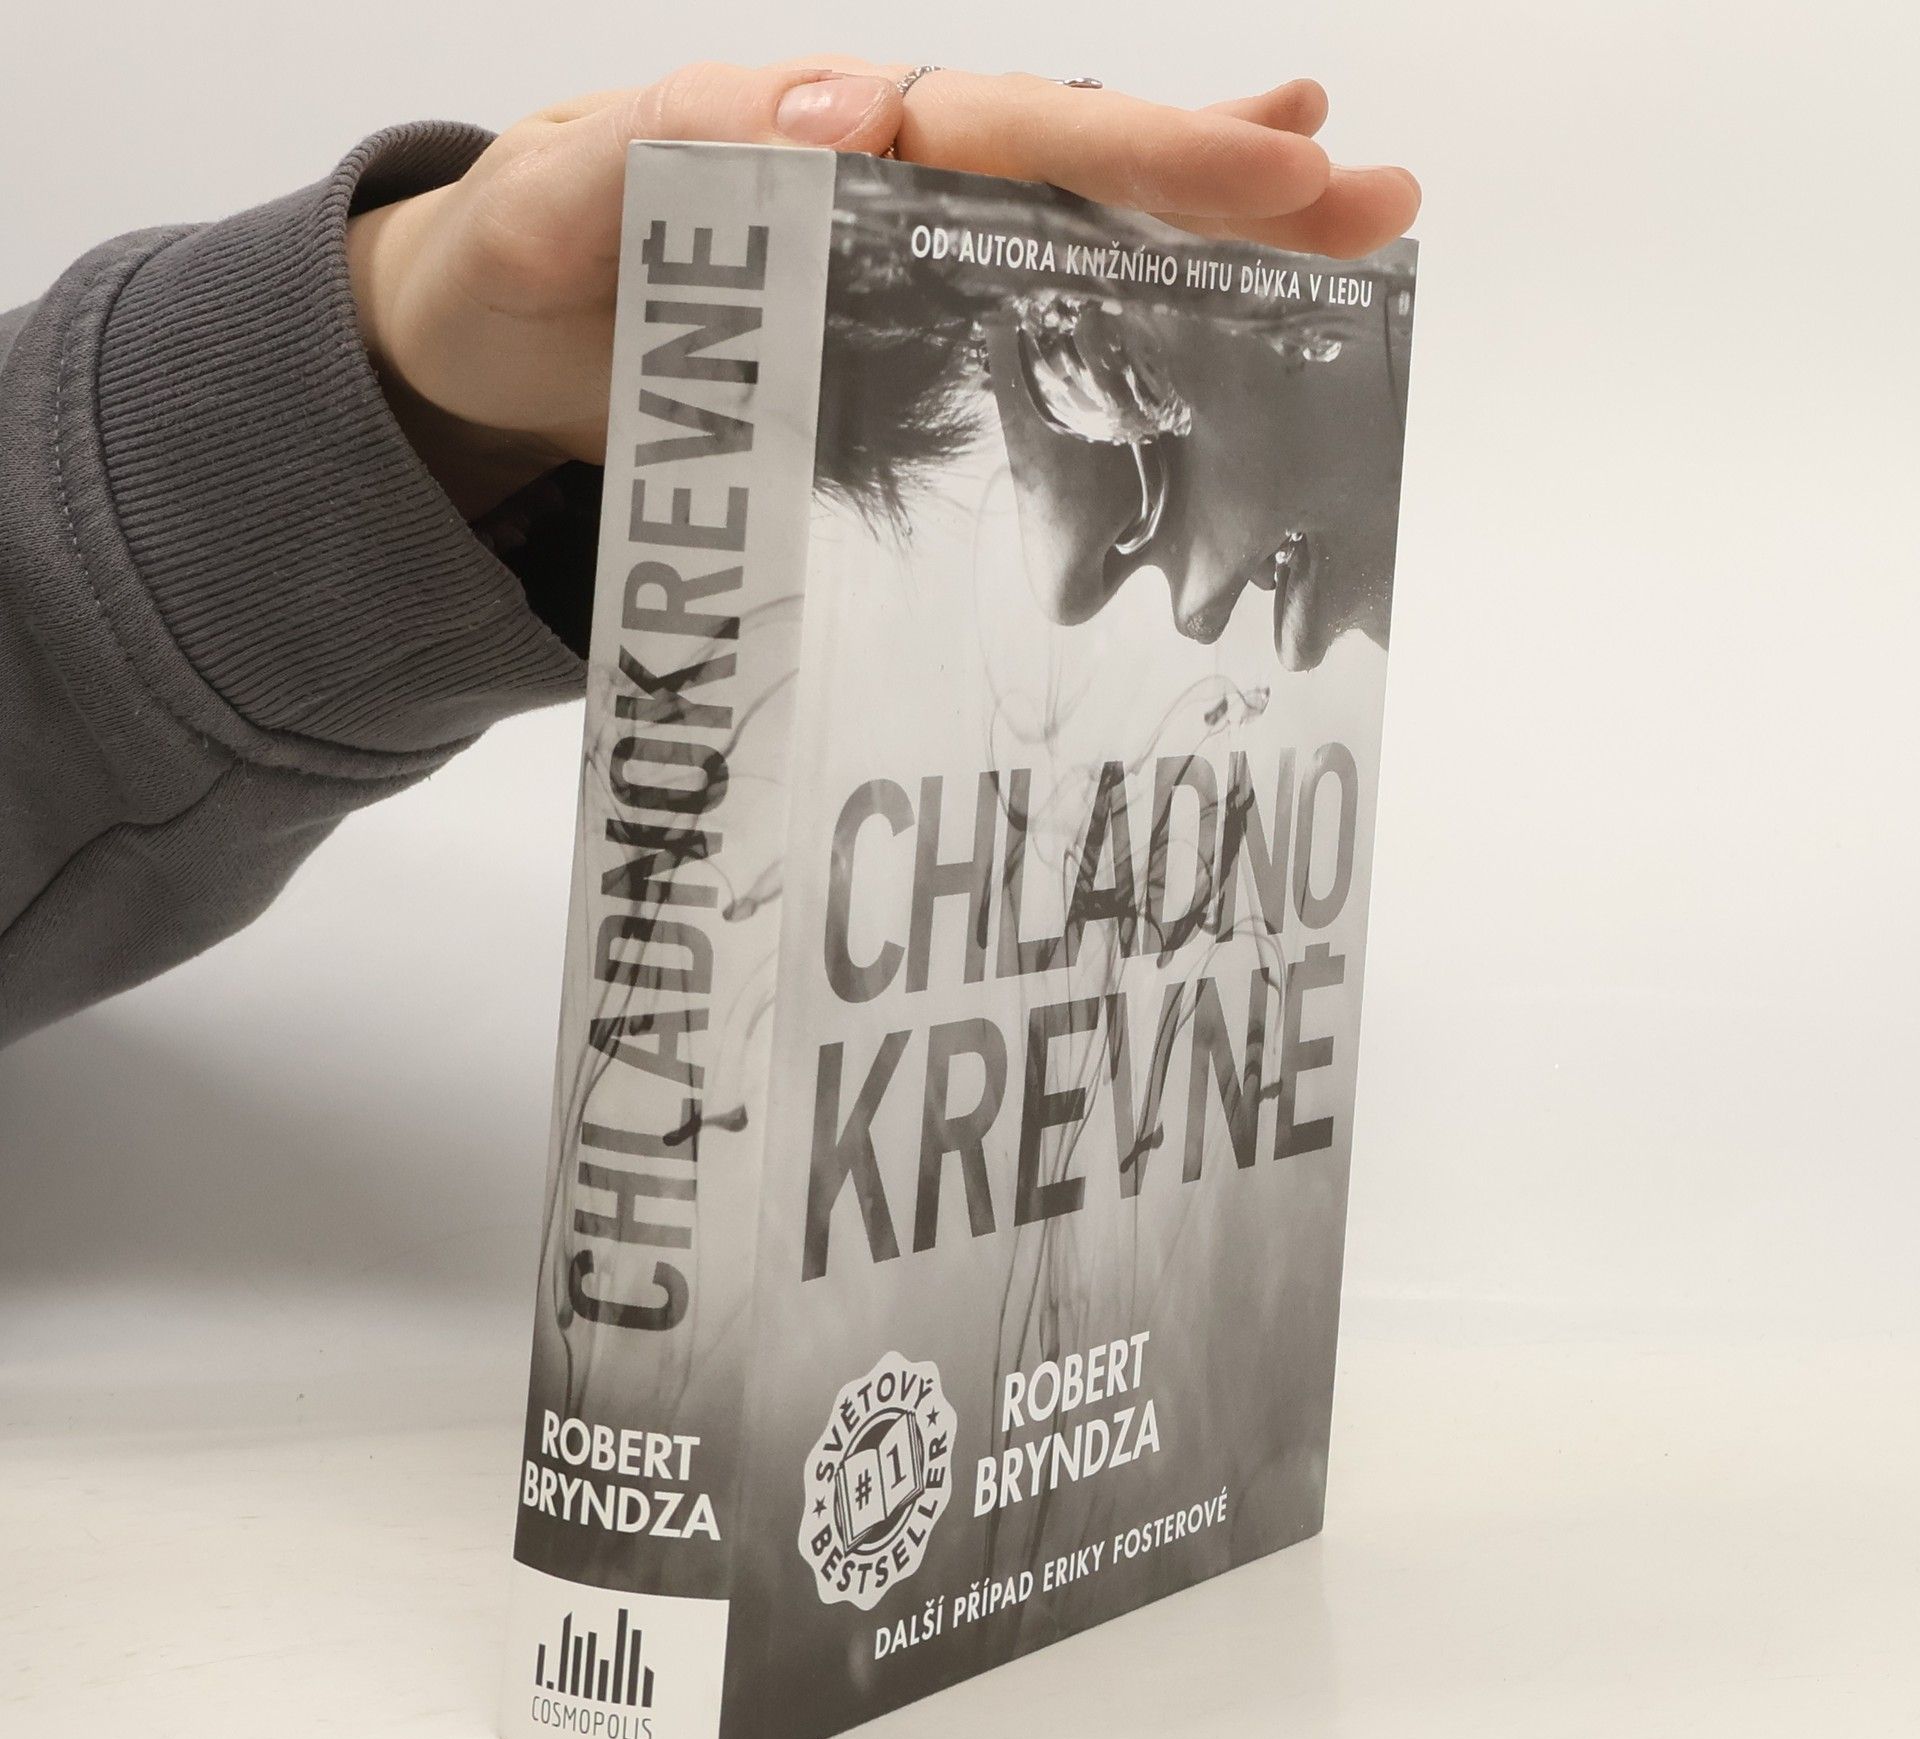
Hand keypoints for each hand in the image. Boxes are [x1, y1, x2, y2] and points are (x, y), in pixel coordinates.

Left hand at [346, 59, 1420, 516]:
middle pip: (1081, 176)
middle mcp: (897, 197)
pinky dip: (1119, 332)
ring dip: (1208, 243)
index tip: (1265, 158)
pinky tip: (1213, 337)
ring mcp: (906, 283)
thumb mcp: (567, 190)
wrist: (489, 367)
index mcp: (837, 144)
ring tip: (1350, 229)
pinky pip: (1025, 341)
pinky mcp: (899, 366)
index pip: (1008, 131)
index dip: (1136, 148)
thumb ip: (678, 143)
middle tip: (1368, 196)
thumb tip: (844, 108)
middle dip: (1221, 185)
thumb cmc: (529, 263)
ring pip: (1079, 247)